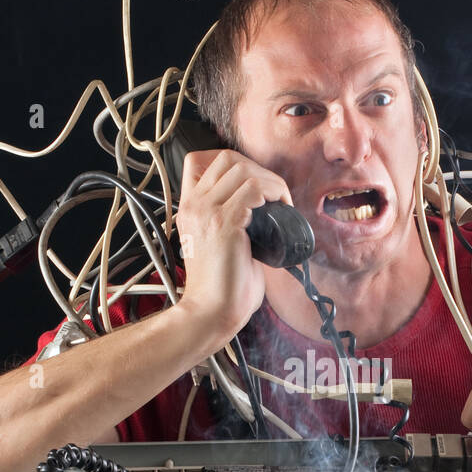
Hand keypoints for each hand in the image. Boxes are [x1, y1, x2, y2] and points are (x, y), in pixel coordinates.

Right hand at [174, 149, 294, 344]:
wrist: (211, 312)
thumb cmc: (221, 287)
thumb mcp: (216, 244)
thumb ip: (230, 223)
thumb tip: (262, 213)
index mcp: (188, 208)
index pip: (198, 160)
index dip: (233, 164)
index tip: (253, 184)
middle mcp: (193, 204)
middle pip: (226, 158)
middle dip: (258, 169)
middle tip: (274, 194)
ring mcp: (206, 211)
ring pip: (244, 170)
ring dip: (271, 181)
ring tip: (281, 202)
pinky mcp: (224, 222)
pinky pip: (254, 189)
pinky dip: (274, 193)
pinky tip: (282, 208)